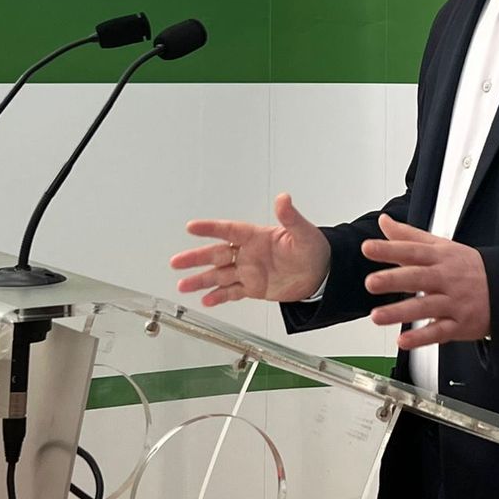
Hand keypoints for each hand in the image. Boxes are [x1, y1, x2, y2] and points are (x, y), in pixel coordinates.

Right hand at [170, 192, 329, 306]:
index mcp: (257, 237)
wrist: (321, 273)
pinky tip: (205, 300)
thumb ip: (290, 217)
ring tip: (183, 285)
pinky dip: (218, 296)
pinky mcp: (254, 287)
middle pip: (217, 254)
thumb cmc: (313, 249)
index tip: (192, 227)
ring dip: (201, 280)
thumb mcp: (303, 232)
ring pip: (219, 275)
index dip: (211, 228)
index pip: (229, 230)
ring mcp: (249, 271)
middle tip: (177, 262)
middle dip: (196, 258)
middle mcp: (248, 253)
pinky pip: (232, 292)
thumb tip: (283, 198)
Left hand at [361, 215, 490, 348]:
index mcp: (440, 257)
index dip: (390, 249)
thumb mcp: (442, 245)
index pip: (412, 250)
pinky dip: (421, 337)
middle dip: (394, 280)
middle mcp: (446, 278)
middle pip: (418, 277)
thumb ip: (409, 235)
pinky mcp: (460, 324)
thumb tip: (384, 222)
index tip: (368, 247)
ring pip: (425, 307)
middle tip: (371, 282)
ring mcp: (454, 302)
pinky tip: (403, 340)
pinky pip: (440, 331)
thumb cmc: (468, 267)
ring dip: (400, 312)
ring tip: (377, 316)